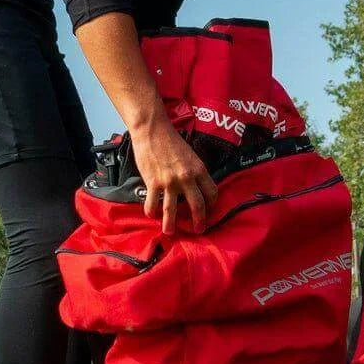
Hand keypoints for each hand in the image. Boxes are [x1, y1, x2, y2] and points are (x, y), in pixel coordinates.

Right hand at [129, 115, 218, 234]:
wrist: (152, 131)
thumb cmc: (171, 140)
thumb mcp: (190, 155)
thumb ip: (194, 171)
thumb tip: (195, 186)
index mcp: (199, 169)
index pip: (211, 192)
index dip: (211, 204)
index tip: (209, 210)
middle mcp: (187, 178)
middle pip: (197, 206)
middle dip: (198, 221)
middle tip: (197, 230)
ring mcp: (169, 182)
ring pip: (172, 211)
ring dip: (171, 225)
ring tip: (169, 232)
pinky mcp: (153, 182)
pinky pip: (153, 204)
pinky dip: (151, 212)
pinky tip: (151, 215)